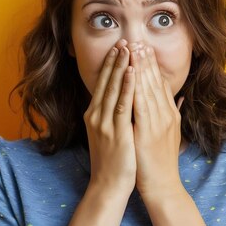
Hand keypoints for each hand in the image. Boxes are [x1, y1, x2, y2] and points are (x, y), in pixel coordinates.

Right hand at [83, 39, 136, 193]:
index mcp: (94, 115)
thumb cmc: (114, 161)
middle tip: (123, 39)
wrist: (108, 185)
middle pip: (106, 81)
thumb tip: (120, 99)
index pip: (102, 84)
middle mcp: (96, 115)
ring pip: (113, 88)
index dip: (111, 64)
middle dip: (115, 59)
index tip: (119, 47)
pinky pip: (122, 104)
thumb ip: (113, 115)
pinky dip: (126, 86)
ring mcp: (104, 123)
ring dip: (120, 66)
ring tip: (127, 48)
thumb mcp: (109, 133)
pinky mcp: (116, 131)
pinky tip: (131, 72)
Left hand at [130, 45, 184, 196]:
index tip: (145, 48)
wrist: (162, 185)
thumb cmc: (161, 162)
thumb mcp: (171, 134)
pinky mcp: (147, 130)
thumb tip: (179, 98)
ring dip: (140, 67)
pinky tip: (130, 74)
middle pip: (155, 82)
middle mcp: (166, 114)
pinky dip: (135, 86)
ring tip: (133, 49)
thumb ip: (175, 114)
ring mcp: (157, 121)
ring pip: (147, 88)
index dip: (152, 66)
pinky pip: (140, 103)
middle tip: (138, 40)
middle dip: (145, 60)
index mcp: (170, 114)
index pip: (160, 84)